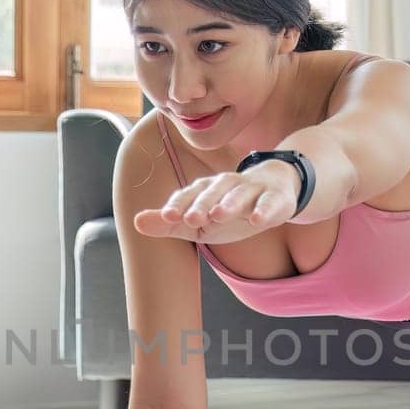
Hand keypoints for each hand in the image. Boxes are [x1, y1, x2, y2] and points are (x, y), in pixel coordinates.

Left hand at [134, 163, 297, 243]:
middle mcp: (226, 184)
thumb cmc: (229, 210)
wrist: (273, 191)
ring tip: (219, 215)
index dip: (178, 204)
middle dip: (201, 204)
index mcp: (205, 190)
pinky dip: (263, 210)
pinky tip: (257, 220)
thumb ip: (169, 224)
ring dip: (229, 203)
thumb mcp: (198, 222)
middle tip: (191, 219)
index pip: (188, 195)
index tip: (167, 216)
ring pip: (239, 193)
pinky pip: (268, 203)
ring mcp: (251, 189)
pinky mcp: (274, 197)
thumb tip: (135, 222)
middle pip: (212, 192)